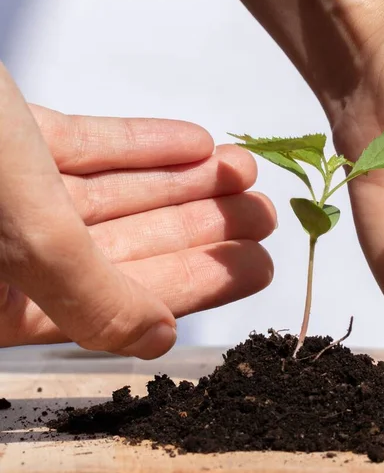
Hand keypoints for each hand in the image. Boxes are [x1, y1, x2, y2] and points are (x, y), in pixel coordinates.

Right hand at [0, 65, 274, 357]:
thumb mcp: (21, 230)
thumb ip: (88, 292)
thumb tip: (155, 339)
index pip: (121, 301)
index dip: (197, 284)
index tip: (253, 267)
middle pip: (128, 246)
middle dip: (202, 229)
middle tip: (261, 218)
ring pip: (113, 195)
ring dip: (183, 183)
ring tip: (243, 176)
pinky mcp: (2, 141)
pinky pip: (84, 147)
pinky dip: (139, 145)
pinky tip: (192, 144)